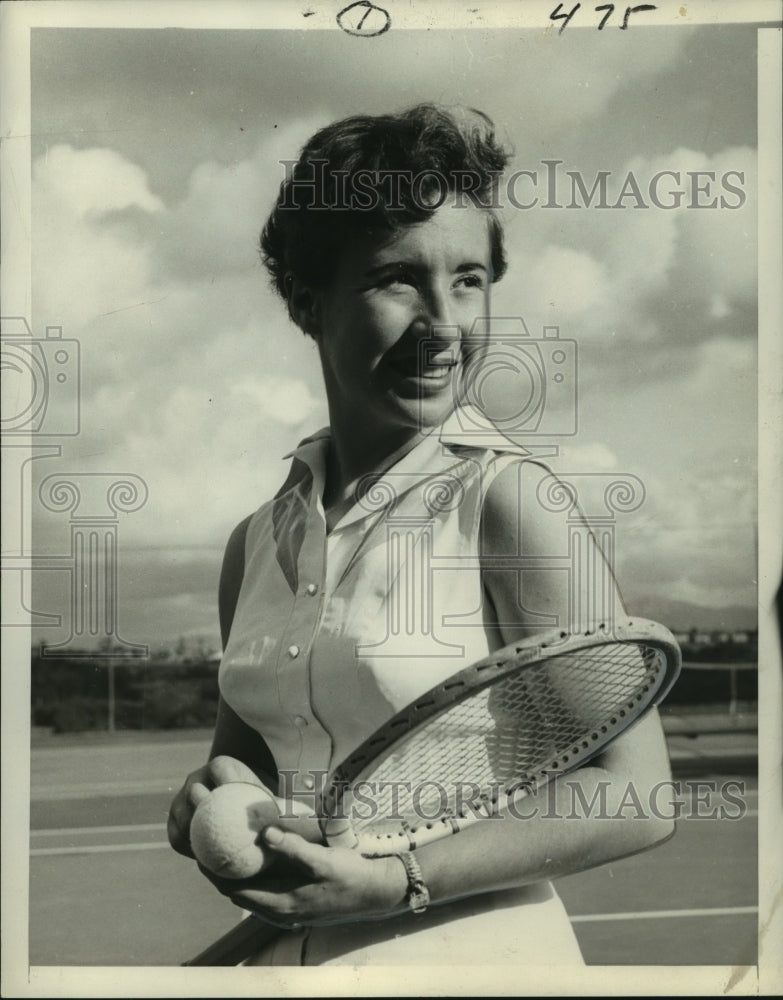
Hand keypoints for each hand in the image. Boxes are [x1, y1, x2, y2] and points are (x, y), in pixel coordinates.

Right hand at [167, 754, 269, 858]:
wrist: (235, 810)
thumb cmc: (258, 803)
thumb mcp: (268, 800)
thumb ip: (279, 807)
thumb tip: (288, 820)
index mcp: (220, 766)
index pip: (220, 769)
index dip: (226, 781)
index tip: (239, 802)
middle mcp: (197, 778)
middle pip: (194, 791)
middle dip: (204, 808)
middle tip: (223, 833)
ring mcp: (181, 798)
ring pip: (182, 816)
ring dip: (193, 834)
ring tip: (210, 852)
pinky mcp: (174, 819)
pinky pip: (177, 836)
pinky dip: (188, 848)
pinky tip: (203, 861)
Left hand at [207, 827, 408, 927]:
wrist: (375, 892)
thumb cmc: (350, 875)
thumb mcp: (323, 860)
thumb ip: (294, 848)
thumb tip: (265, 833)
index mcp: (280, 903)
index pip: (233, 889)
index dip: (213, 871)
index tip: (199, 848)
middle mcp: (278, 910)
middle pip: (236, 891)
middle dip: (219, 870)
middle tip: (207, 841)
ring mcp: (286, 908)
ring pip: (248, 890)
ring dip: (235, 872)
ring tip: (225, 844)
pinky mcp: (293, 901)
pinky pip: (262, 888)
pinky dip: (251, 873)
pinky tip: (255, 852)